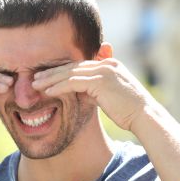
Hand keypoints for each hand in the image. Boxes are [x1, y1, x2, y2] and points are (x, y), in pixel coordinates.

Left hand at [32, 58, 155, 130]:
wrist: (144, 116)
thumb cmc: (128, 111)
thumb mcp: (109, 97)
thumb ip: (94, 91)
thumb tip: (81, 94)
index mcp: (109, 64)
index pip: (79, 65)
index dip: (61, 70)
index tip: (47, 76)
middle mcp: (106, 64)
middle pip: (72, 66)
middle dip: (52, 72)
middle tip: (35, 77)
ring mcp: (104, 71)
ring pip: (70, 73)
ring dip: (51, 79)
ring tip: (35, 84)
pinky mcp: (100, 81)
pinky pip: (74, 82)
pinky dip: (59, 87)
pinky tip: (47, 92)